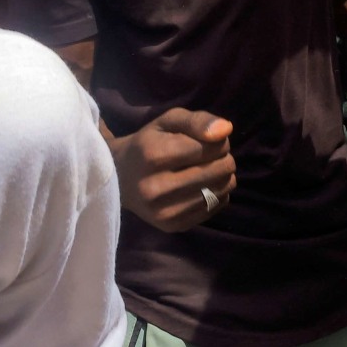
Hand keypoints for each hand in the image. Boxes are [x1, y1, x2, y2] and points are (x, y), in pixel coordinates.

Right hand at [109, 108, 236, 232]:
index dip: (218, 140)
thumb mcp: (168, 122)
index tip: (206, 141)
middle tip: (209, 155)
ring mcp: (165, 212)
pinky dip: (218, 193)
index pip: (213, 147)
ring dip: (223, 175)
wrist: (120, 179)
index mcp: (155, 155)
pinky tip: (202, 186)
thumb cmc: (148, 144)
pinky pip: (217, 206)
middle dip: (223, 157)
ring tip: (206, 169)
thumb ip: (198, 120)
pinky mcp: (174, 226)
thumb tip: (226, 129)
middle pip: (221, 169)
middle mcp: (157, 187)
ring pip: (222, 188)